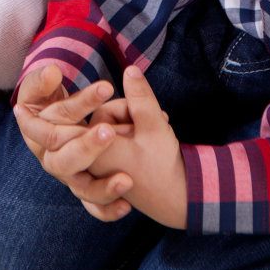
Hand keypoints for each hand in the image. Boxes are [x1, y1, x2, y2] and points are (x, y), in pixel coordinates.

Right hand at [14, 64, 135, 222]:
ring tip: (126, 180)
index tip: (106, 88)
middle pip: (64, 162)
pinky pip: (94, 207)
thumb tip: (53, 72)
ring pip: (81, 190)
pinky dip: (108, 210)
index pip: (54, 124)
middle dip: (88, 147)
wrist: (49, 117)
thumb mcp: (39, 83)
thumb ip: (43, 79)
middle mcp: (50, 159)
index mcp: (36, 135)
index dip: (78, 107)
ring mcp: (68, 176)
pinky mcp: (83, 187)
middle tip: (111, 132)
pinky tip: (127, 206)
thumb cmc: (45, 96)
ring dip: (103, 188)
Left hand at [86, 67, 187, 228]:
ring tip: (158, 131)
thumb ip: (139, 95)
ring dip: (134, 125)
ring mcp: (98, 168)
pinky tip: (150, 142)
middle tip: (156, 123)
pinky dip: (131, 138)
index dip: (123, 108)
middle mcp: (91, 161)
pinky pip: (113, 144)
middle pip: (104, 119)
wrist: (178, 200)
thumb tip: (129, 69)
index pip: (98, 113)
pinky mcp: (108, 172)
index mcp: (94, 153)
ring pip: (111, 129)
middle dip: (131, 115)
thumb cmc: (163, 164)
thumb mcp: (154, 124)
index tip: (140, 120)